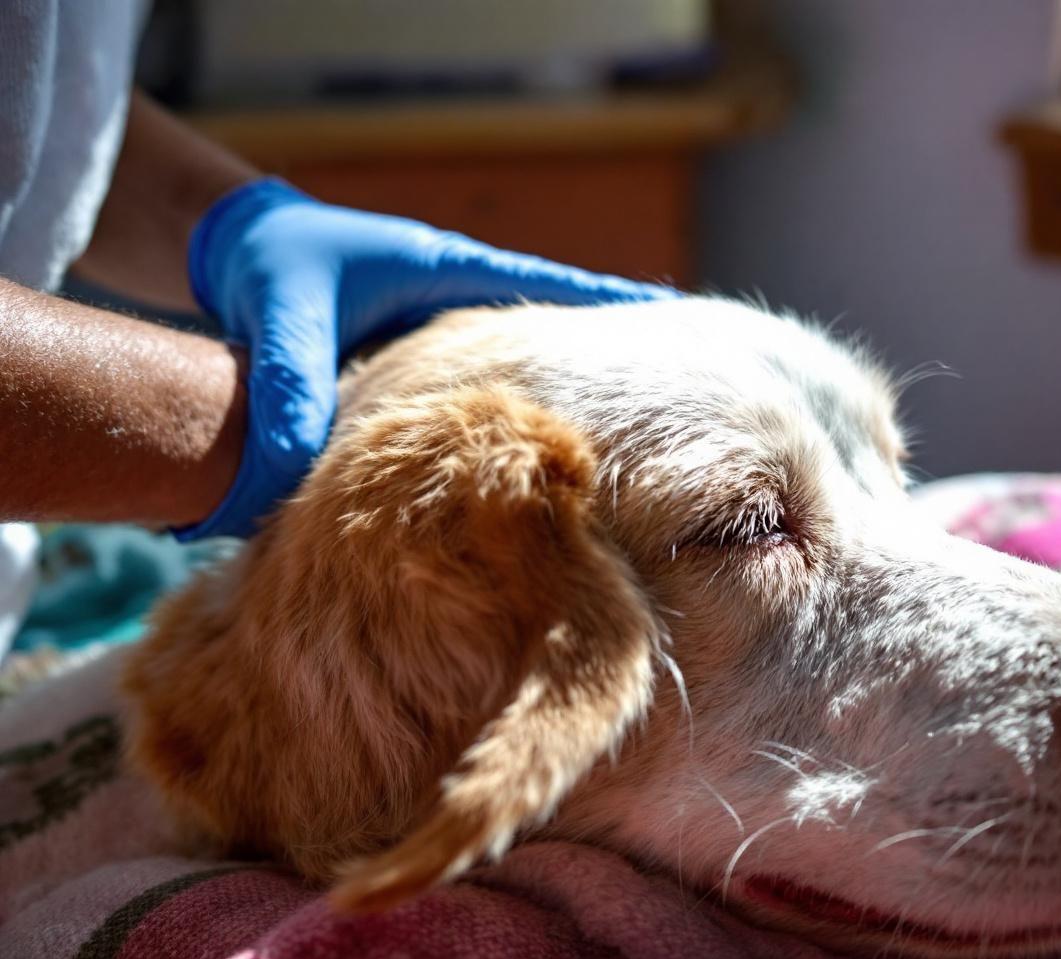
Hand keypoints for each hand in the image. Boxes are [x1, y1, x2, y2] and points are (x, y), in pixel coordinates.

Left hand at [177, 178, 675, 539]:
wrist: (238, 253)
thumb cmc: (269, 266)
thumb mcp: (282, 317)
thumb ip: (290, 383)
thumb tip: (292, 470)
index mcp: (453, 274)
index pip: (559, 288)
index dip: (619, 311)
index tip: (683, 328)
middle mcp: (465, 304)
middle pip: (564, 330)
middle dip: (617, 359)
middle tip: (688, 394)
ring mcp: (450, 335)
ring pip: (530, 367)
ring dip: (575, 395)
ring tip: (640, 443)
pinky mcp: (426, 367)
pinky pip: (486, 395)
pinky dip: (519, 420)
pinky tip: (544, 465)